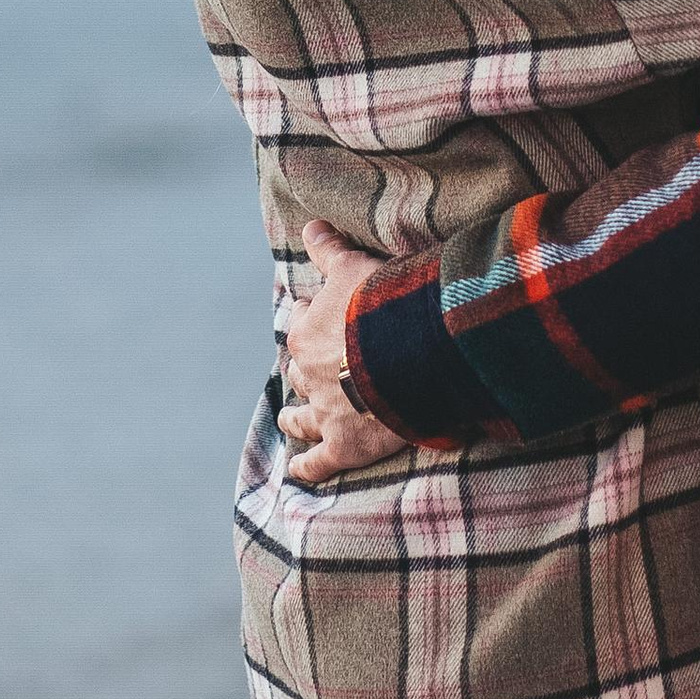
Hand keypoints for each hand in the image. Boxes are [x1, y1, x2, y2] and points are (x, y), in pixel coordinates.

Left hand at [281, 223, 410, 483]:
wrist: (410, 353)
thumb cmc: (383, 305)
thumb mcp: (353, 267)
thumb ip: (329, 249)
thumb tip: (310, 226)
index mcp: (306, 333)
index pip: (301, 323)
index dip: (309, 318)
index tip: (314, 315)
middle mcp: (308, 374)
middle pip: (299, 370)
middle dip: (302, 369)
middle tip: (308, 369)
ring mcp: (325, 412)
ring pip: (300, 418)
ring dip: (294, 418)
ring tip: (288, 420)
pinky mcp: (344, 446)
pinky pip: (319, 461)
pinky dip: (307, 467)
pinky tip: (299, 472)